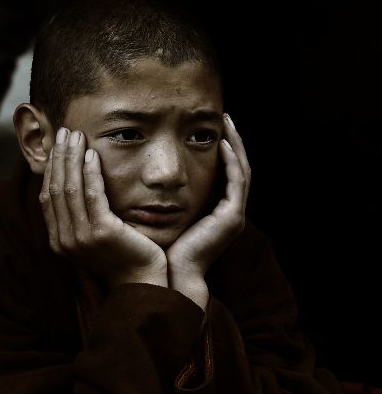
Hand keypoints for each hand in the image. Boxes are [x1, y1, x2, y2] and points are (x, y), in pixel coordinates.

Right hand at [39, 128, 167, 287]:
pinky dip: (90, 173)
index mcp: (59, 240)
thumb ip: (81, 216)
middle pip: (55, 188)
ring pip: (70, 188)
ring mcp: (81, 237)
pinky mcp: (102, 232)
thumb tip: (75, 186)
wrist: (143, 282)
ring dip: (72, 158)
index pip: (48, 197)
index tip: (59, 146)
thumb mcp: (95, 236)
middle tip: (65, 132)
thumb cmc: (123, 257)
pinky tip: (93, 156)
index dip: (52, 169)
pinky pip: (92, 195)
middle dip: (59, 157)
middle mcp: (65, 239)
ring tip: (76, 136)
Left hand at [166, 114, 250, 308]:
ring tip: (226, 122)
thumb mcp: (169, 216)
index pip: (227, 174)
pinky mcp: (231, 218)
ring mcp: (234, 215)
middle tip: (225, 117)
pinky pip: (236, 183)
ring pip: (242, 172)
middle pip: (238, 169)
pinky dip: (231, 163)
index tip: (213, 129)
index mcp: (219, 213)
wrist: (171, 275)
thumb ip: (170, 197)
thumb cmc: (165, 249)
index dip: (224, 151)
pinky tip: (222, 144)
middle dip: (234, 142)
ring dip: (236, 145)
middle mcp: (231, 212)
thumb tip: (151, 176)